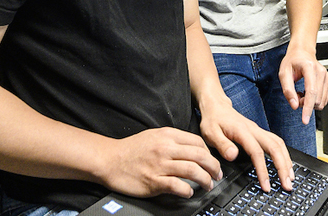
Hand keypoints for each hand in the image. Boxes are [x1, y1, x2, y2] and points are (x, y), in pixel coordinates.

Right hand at [100, 128, 221, 198]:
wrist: (110, 160)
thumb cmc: (132, 149)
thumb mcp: (154, 136)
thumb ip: (173, 141)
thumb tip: (193, 149)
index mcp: (167, 135)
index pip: (197, 142)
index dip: (209, 153)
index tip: (212, 161)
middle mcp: (166, 148)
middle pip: (200, 156)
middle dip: (214, 167)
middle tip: (217, 175)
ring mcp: (160, 165)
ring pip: (193, 171)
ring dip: (205, 180)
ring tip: (208, 185)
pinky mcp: (154, 181)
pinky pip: (178, 186)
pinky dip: (188, 190)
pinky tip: (189, 192)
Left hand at [198, 101, 294, 192]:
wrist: (216, 106)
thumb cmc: (213, 120)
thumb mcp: (210, 132)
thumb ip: (222, 144)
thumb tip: (233, 156)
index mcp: (242, 131)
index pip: (257, 152)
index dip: (263, 170)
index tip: (266, 185)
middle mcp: (254, 130)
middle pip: (275, 147)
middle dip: (283, 167)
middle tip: (287, 185)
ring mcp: (258, 130)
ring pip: (279, 144)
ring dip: (286, 161)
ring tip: (290, 178)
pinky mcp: (260, 132)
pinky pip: (276, 142)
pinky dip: (283, 154)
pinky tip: (285, 164)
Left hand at [278, 49, 327, 124]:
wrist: (302, 53)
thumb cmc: (292, 61)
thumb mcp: (283, 73)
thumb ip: (287, 90)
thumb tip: (294, 105)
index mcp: (309, 67)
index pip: (311, 92)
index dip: (308, 108)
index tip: (305, 119)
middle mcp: (321, 72)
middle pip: (316, 99)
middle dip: (304, 103)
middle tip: (296, 95)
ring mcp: (327, 77)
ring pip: (321, 102)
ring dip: (309, 102)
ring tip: (301, 92)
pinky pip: (324, 100)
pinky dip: (315, 100)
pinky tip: (308, 92)